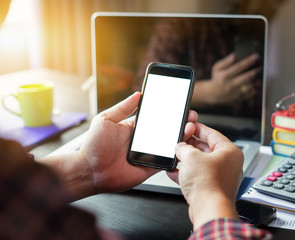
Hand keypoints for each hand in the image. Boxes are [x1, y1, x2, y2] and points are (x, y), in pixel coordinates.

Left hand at [81, 92, 197, 193]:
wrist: (89, 170)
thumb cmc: (94, 145)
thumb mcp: (106, 119)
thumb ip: (123, 107)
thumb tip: (138, 94)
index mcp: (135, 127)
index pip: (157, 117)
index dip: (169, 111)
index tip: (180, 104)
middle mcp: (144, 140)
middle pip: (167, 130)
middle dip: (180, 122)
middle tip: (190, 115)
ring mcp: (148, 154)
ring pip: (170, 144)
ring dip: (182, 136)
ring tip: (190, 127)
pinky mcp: (150, 167)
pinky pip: (166, 161)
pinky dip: (176, 155)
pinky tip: (184, 147)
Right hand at [167, 123, 243, 229]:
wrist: (209, 210)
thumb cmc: (208, 184)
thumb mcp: (190, 157)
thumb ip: (183, 148)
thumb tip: (180, 148)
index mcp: (230, 152)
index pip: (213, 134)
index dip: (199, 128)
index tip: (190, 126)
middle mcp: (229, 164)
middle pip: (207, 149)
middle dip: (190, 146)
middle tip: (180, 143)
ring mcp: (222, 178)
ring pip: (202, 164)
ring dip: (187, 161)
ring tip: (175, 157)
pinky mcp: (213, 189)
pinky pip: (199, 177)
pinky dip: (187, 174)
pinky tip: (175, 173)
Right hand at [192, 53, 261, 107]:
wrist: (214, 95)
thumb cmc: (217, 78)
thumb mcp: (217, 68)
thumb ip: (225, 61)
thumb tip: (234, 55)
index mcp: (224, 76)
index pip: (239, 67)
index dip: (249, 61)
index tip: (256, 56)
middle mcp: (230, 85)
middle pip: (246, 77)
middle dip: (256, 71)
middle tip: (261, 67)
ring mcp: (234, 93)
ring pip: (250, 86)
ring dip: (255, 81)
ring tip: (258, 76)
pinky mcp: (238, 99)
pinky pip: (250, 94)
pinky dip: (254, 89)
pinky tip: (254, 84)